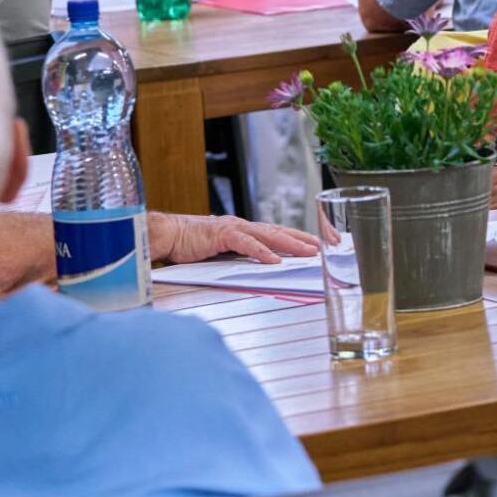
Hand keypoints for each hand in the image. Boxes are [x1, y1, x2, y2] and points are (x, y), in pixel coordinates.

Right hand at [148, 212, 319, 265]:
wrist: (167, 234)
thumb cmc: (193, 246)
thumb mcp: (224, 254)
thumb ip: (243, 258)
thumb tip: (266, 270)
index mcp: (247, 230)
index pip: (281, 233)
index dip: (303, 238)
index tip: (324, 245)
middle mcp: (244, 226)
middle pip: (282, 231)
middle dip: (307, 239)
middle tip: (329, 246)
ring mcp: (233, 228)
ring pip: (269, 235)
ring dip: (291, 244)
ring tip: (310, 252)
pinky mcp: (220, 234)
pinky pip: (245, 244)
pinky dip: (260, 251)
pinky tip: (274, 260)